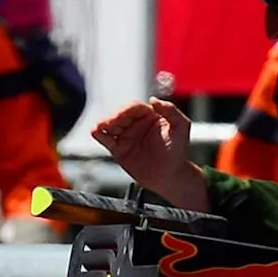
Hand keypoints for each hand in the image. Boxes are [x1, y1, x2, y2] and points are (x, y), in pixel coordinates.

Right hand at [90, 98, 207, 209]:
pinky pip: (106, 139)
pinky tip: (95, 132)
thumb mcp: (182, 127)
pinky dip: (99, 135)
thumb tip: (153, 100)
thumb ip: (171, 111)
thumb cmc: (178, 152)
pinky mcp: (119, 149)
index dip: (126, 110)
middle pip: (120, 115)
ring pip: (111, 126)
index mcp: (150, 115)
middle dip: (113, 118)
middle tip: (109, 124)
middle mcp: (136, 124)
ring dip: (104, 124)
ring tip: (100, 127)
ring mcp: (126, 136)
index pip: (134, 108)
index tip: (121, 116)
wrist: (170, 176)